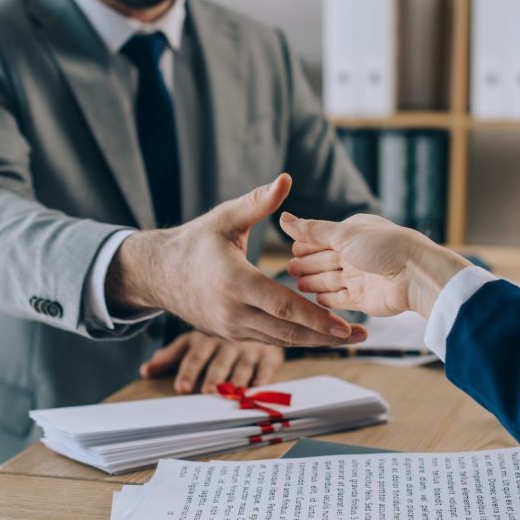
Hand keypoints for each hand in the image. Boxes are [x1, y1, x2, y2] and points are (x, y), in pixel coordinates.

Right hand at [106, 174, 366, 346]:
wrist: (159, 274)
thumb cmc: (194, 242)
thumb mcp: (223, 218)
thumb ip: (257, 203)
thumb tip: (285, 179)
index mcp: (235, 283)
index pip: (284, 306)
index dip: (316, 318)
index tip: (345, 325)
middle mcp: (233, 313)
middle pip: (288, 332)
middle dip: (326, 336)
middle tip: (360, 335)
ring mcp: (231, 329)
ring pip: (280, 340)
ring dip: (314, 341)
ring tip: (346, 338)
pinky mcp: (230, 335)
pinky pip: (267, 339)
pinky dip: (293, 338)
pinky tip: (316, 334)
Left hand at [140, 331, 283, 393]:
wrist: (255, 314)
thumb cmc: (217, 337)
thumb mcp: (193, 341)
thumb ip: (170, 356)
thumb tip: (144, 371)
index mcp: (207, 340)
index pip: (195, 356)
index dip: (189, 372)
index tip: (182, 388)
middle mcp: (227, 344)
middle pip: (219, 363)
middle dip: (214, 378)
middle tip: (209, 391)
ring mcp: (250, 349)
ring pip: (242, 367)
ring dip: (238, 381)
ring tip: (234, 394)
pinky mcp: (270, 354)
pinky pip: (267, 367)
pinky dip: (264, 378)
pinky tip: (260, 387)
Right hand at [280, 213, 469, 318]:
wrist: (414, 275)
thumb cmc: (383, 247)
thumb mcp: (344, 234)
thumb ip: (313, 230)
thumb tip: (284, 219)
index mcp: (353, 234)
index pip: (323, 239)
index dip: (306, 245)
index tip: (291, 250)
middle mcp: (356, 255)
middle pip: (324, 261)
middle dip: (307, 265)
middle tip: (289, 269)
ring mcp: (359, 278)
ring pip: (329, 281)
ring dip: (314, 282)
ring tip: (297, 285)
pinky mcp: (363, 299)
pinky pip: (340, 300)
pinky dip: (327, 301)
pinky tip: (315, 300)